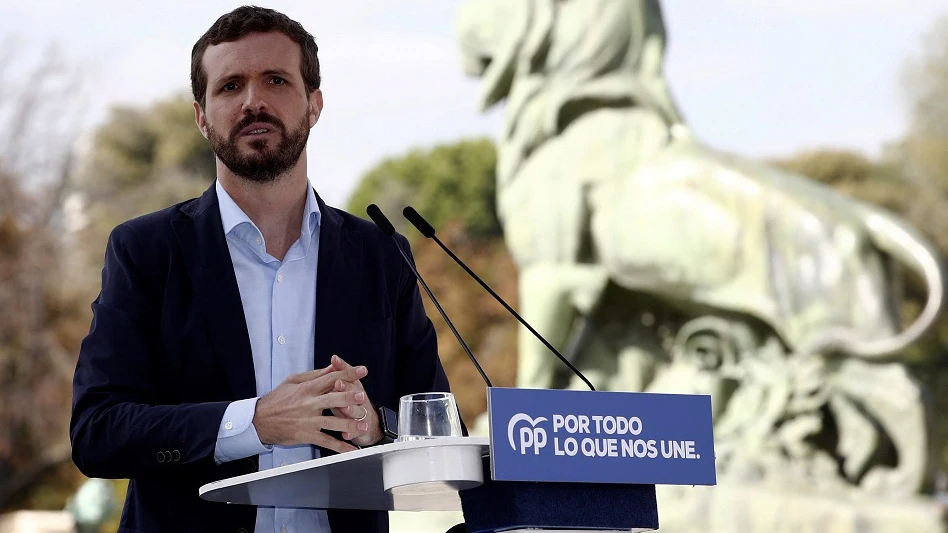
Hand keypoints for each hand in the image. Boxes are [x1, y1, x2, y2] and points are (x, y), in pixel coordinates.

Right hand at [252, 364, 370, 452]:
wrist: (259, 420)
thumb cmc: (277, 399)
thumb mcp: (293, 381)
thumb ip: (315, 375)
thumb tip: (333, 367)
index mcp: (307, 388)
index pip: (331, 378)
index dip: (348, 373)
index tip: (363, 371)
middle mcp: (309, 404)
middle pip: (333, 399)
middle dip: (349, 398)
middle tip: (363, 397)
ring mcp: (308, 421)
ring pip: (332, 423)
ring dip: (350, 425)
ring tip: (364, 426)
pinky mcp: (306, 435)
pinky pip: (326, 442)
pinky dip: (340, 447)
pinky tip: (351, 450)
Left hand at [323, 354, 382, 446]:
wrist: (370, 425)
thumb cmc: (354, 402)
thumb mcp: (348, 387)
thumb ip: (340, 374)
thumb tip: (333, 359)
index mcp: (354, 387)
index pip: (349, 375)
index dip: (342, 369)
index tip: (334, 361)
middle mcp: (359, 399)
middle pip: (353, 391)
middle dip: (346, 387)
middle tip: (338, 384)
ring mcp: (361, 414)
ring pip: (355, 411)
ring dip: (349, 409)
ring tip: (344, 408)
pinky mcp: (361, 429)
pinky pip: (356, 431)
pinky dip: (351, 432)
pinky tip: (346, 434)